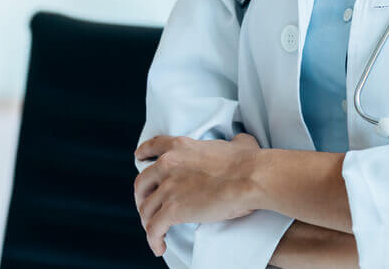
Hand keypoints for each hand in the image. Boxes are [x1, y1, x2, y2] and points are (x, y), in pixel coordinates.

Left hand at [133, 132, 262, 255]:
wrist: (250, 178)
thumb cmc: (248, 162)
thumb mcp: (238, 143)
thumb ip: (232, 141)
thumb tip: (239, 143)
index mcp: (181, 146)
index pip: (153, 146)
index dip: (143, 153)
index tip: (138, 158)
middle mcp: (169, 164)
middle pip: (142, 182)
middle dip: (142, 196)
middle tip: (148, 206)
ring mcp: (169, 187)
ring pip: (145, 208)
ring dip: (148, 221)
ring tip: (156, 232)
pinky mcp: (172, 210)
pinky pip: (153, 229)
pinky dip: (153, 239)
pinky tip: (159, 247)